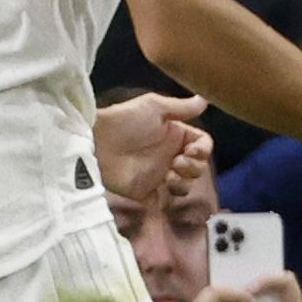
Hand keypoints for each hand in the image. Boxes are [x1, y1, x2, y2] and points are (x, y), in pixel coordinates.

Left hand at [93, 91, 211, 206]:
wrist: (97, 142)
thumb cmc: (125, 121)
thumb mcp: (154, 107)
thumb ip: (181, 107)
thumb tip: (205, 99)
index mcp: (175, 136)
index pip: (202, 146)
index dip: (203, 150)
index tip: (192, 150)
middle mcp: (170, 156)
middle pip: (197, 168)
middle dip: (193, 168)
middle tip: (176, 163)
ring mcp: (159, 175)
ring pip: (185, 186)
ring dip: (183, 184)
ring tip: (168, 178)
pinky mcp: (146, 192)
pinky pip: (166, 201)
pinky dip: (168, 199)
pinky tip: (161, 189)